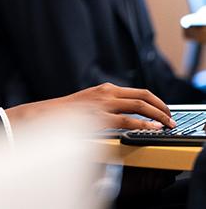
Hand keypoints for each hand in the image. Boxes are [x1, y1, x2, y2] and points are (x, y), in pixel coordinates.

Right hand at [5, 83, 175, 129]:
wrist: (46, 115)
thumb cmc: (67, 113)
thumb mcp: (90, 103)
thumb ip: (106, 105)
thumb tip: (124, 113)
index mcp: (105, 89)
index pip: (138, 92)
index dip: (155, 101)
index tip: (164, 110)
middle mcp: (106, 93)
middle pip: (143, 95)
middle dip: (161, 107)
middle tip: (170, 118)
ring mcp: (103, 104)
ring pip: (139, 105)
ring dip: (157, 115)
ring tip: (167, 124)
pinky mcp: (99, 117)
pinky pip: (127, 120)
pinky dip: (143, 124)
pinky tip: (152, 129)